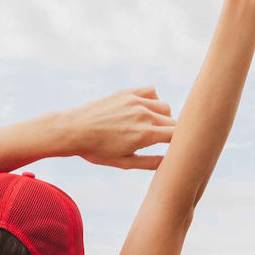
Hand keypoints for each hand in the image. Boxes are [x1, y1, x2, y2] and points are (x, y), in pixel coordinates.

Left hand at [59, 88, 175, 169]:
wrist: (74, 130)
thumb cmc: (97, 151)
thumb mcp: (124, 163)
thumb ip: (150, 162)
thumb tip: (169, 162)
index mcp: (146, 135)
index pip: (177, 136)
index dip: (181, 144)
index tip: (179, 151)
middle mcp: (144, 114)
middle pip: (174, 122)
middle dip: (173, 133)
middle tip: (165, 144)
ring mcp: (136, 101)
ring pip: (165, 107)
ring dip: (164, 118)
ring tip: (153, 128)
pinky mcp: (127, 92)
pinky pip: (151, 91)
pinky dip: (154, 100)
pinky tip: (145, 111)